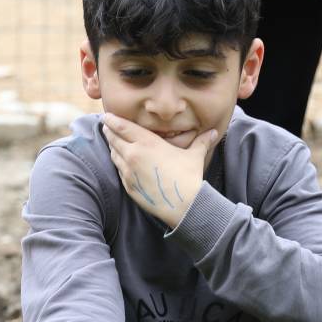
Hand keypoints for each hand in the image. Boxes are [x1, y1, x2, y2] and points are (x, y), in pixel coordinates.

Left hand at [99, 112, 218, 228]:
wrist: (183, 205)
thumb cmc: (188, 178)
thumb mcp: (194, 156)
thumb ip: (201, 142)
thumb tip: (214, 132)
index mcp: (147, 143)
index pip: (123, 127)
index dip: (113, 120)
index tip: (107, 116)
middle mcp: (134, 155)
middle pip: (114, 139)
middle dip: (109, 131)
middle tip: (106, 125)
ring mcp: (128, 172)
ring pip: (114, 154)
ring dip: (112, 146)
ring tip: (111, 140)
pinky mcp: (128, 186)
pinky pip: (118, 170)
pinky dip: (118, 162)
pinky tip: (119, 160)